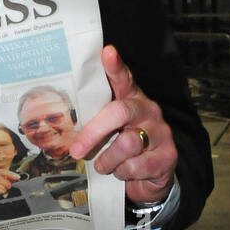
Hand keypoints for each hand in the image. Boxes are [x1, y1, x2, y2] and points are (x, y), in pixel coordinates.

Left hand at [69, 45, 176, 205]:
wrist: (151, 177)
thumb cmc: (121, 146)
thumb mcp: (110, 128)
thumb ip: (95, 118)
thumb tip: (62, 122)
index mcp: (130, 98)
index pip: (123, 78)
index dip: (115, 66)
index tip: (107, 52)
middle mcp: (147, 109)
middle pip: (119, 112)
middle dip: (93, 132)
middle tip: (76, 150)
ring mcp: (160, 131)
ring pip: (126, 144)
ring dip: (108, 160)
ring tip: (105, 164)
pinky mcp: (167, 155)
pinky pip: (135, 166)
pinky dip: (122, 173)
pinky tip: (124, 171)